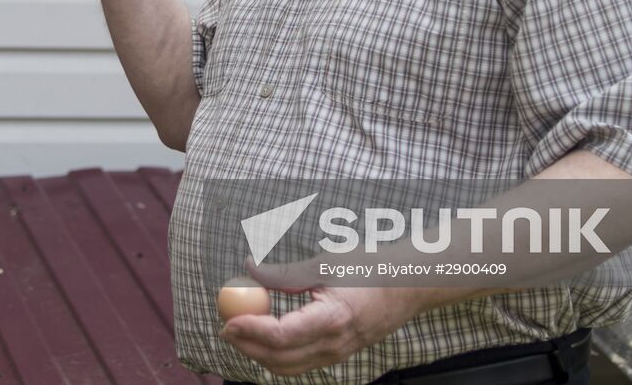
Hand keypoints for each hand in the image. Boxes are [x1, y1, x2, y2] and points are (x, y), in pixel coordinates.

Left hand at [218, 257, 425, 377]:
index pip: (282, 335)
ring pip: (288, 367)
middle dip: (247, 345)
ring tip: (240, 332)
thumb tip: (249, 268)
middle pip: (280, 358)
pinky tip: (265, 337)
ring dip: (259, 354)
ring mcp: (337, 355)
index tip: (228, 319)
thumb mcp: (324, 264)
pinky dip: (277, 355)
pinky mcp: (338, 355)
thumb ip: (285, 273)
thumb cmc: (366, 268)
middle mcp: (335, 344)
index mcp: (333, 319)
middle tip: (225, 326)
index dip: (251, 329)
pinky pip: (300, 364)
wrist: (406, 286)